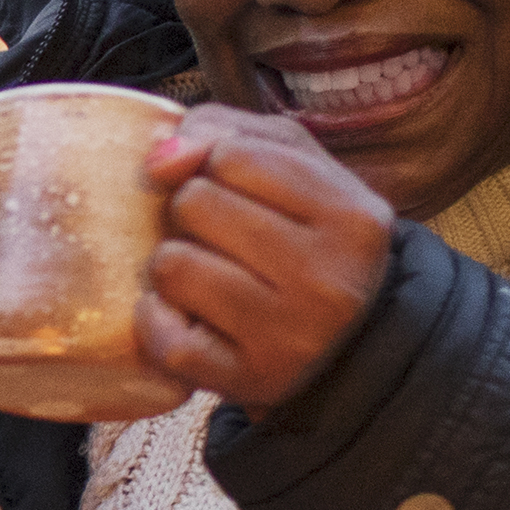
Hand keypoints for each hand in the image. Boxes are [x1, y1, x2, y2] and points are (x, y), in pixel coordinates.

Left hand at [137, 108, 398, 412]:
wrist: (347, 346)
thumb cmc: (309, 239)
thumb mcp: (293, 167)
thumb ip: (226, 130)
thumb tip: (160, 159)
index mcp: (352, 216)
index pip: (233, 154)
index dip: (214, 164)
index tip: (232, 187)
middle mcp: (329, 279)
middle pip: (196, 203)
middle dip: (191, 211)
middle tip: (217, 236)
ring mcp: (289, 335)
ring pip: (173, 265)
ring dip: (172, 263)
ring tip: (204, 273)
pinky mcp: (248, 380)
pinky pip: (165, 336)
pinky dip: (157, 320)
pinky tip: (184, 315)